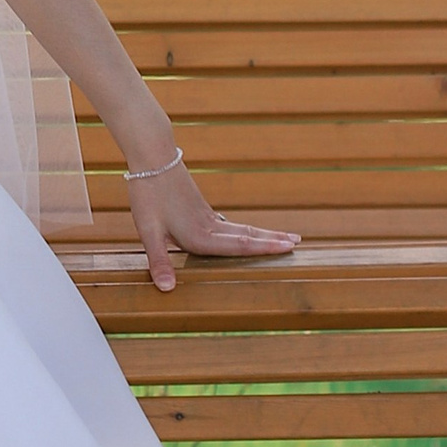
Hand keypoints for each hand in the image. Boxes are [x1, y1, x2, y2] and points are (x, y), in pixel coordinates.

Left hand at [125, 155, 299, 294]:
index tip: (289, 248)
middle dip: (273, 241)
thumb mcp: (148, 231)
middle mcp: (208, 226)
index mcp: (200, 235)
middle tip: (298, 243)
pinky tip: (245, 233)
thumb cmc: (148, 193)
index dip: (265, 248)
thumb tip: (167, 290)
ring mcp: (205, 215)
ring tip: (283, 237)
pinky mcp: (199, 207)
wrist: (152, 156)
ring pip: (240, 228)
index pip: (240, 245)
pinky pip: (228, 223)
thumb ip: (159, 261)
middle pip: (247, 235)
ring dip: (263, 234)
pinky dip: (244, 230)